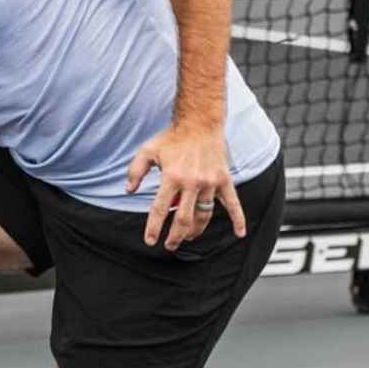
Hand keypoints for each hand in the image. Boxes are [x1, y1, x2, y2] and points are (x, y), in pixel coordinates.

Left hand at [126, 123, 245, 251]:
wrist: (200, 121)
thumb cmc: (172, 137)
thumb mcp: (147, 151)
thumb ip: (135, 171)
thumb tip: (128, 191)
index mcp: (171, 177)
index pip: (159, 209)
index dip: (153, 228)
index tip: (150, 241)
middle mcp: (191, 182)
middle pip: (183, 219)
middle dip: (175, 236)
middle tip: (170, 245)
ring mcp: (210, 182)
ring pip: (204, 215)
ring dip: (196, 230)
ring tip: (187, 237)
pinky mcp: (224, 179)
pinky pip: (233, 203)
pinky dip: (238, 219)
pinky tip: (240, 233)